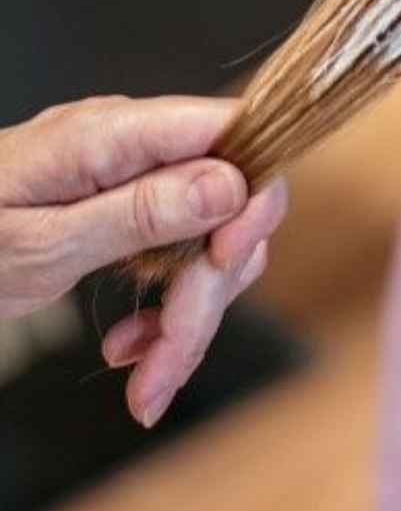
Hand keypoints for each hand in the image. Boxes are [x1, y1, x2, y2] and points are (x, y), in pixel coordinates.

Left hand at [0, 95, 287, 426]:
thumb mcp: (39, 244)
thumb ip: (137, 213)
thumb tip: (230, 186)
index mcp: (115, 134)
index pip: (234, 131)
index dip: (252, 194)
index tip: (225, 262)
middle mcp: (137, 146)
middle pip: (229, 205)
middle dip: (207, 293)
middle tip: (164, 363)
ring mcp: (135, 177)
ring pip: (211, 244)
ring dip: (189, 319)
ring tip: (145, 379)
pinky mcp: (129, 211)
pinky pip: (179, 258)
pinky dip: (166, 314)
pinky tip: (130, 348)